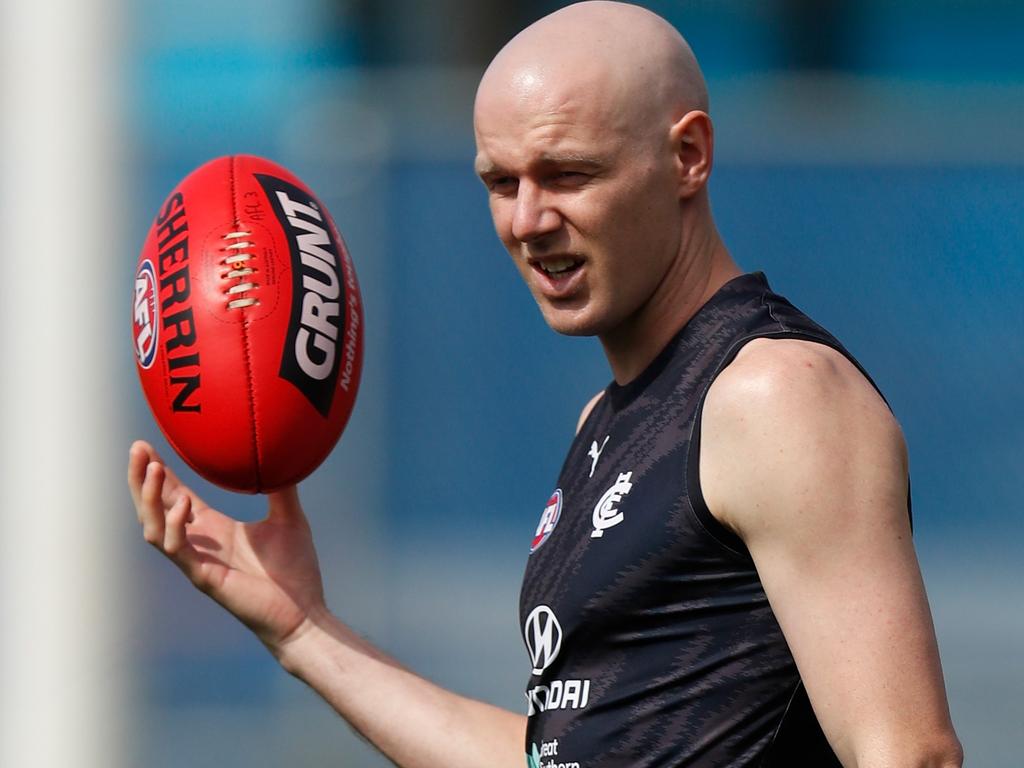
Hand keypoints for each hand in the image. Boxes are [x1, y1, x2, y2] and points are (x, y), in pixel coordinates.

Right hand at [128, 440, 326, 653]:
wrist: (304, 613)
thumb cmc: (294, 570)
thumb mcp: (289, 518)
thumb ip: (282, 489)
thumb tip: (286, 455)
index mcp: (214, 528)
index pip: (175, 495)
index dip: (160, 472)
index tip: (148, 445)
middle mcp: (200, 543)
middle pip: (156, 508)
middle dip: (142, 479)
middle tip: (137, 447)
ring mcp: (198, 561)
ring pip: (155, 527)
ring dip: (149, 498)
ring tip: (151, 467)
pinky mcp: (204, 578)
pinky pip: (177, 550)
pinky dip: (175, 525)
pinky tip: (183, 503)